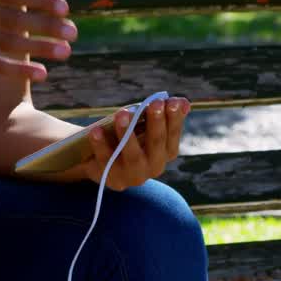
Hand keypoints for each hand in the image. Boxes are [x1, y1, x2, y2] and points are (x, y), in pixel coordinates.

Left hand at [73, 96, 190, 190]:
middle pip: (157, 143)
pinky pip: (106, 160)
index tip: (172, 102)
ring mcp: (133, 175)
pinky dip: (101, 144)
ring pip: (133, 154)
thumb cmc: (129, 137)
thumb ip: (163, 113)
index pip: (173, 134)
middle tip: (154, 103)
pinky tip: (96, 130)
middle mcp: (154, 166)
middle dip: (156, 122)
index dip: (174, 118)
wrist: (100, 161)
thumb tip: (184, 102)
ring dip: (128, 132)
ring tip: (122, 113)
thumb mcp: (145, 126)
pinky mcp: (112, 178)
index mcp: (166, 152)